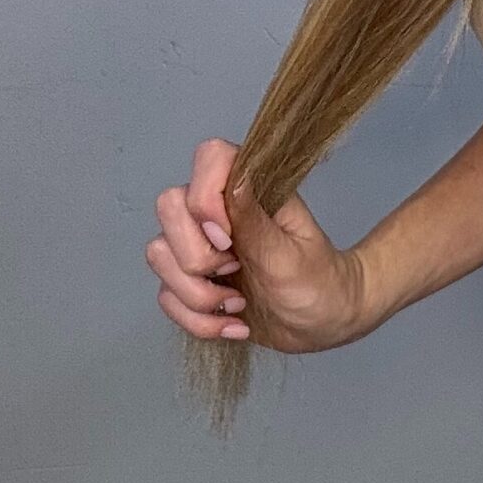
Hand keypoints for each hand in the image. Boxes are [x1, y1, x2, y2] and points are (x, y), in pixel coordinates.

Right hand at [147, 136, 367, 354]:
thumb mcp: (289, 256)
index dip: (205, 199)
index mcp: (250, 189)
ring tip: (239, 306)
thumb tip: (235, 179)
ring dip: (197, 295)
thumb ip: (254, 222)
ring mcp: (200, 244)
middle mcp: (218, 210)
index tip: (228, 240)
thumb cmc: (319, 283)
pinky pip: (166, 295)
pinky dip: (197, 319)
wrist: (323, 323)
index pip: (209, 158)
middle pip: (169, 208)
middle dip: (197, 257)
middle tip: (235, 272)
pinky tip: (232, 324)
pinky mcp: (191, 279)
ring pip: (159, 255)